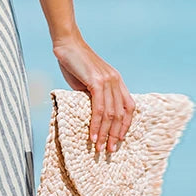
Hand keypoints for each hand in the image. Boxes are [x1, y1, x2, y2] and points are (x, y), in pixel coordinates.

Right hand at [52, 31, 134, 155]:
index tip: (119, 139)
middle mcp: (116, 81)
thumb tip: (92, 115)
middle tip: (110, 150)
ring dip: (105, 133)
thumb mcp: (86, 82)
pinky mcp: (97, 81)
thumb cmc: (74, 62)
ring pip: (111, 114)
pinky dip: (96, 124)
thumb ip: (93, 96)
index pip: (129, 107)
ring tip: (100, 148)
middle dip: (116, 135)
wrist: (67, 44)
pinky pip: (99, 108)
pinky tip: (92, 135)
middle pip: (121, 114)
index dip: (125, 125)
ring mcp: (108, 81)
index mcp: (117, 81)